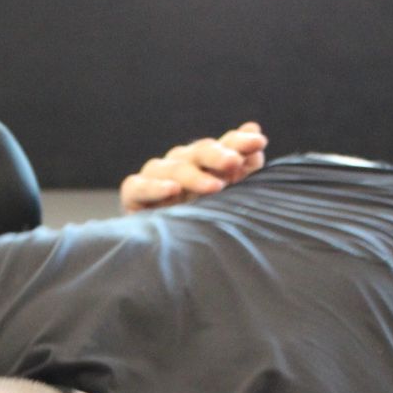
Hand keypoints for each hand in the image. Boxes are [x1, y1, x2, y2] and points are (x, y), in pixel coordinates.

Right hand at [119, 123, 267, 212]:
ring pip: (173, 167)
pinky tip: (171, 190)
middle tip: (234, 162)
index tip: (259, 142)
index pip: (223, 145)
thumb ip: (243, 171)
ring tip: (214, 187)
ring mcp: (156, 176)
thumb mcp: (227, 197)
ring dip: (193, 175)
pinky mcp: (133, 194)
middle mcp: (182, 163)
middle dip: (218, 155)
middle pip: (199, 151)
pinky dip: (154, 187)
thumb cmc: (202, 221)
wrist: (166, 251)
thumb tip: (258, 143)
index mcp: (206, 162)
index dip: (239, 142)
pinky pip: (139, 186)